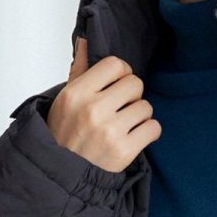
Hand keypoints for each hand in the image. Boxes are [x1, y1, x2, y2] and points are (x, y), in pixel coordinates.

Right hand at [46, 35, 161, 171]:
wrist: (62, 175)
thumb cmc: (63, 135)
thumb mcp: (64, 100)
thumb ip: (79, 71)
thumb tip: (86, 40)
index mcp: (77, 93)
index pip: (115, 64)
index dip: (121, 73)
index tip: (117, 84)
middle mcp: (94, 109)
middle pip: (135, 84)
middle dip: (132, 95)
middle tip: (122, 107)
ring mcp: (111, 131)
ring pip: (146, 107)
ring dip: (140, 115)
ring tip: (126, 125)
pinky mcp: (125, 151)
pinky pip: (154, 128)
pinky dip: (149, 132)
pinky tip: (136, 136)